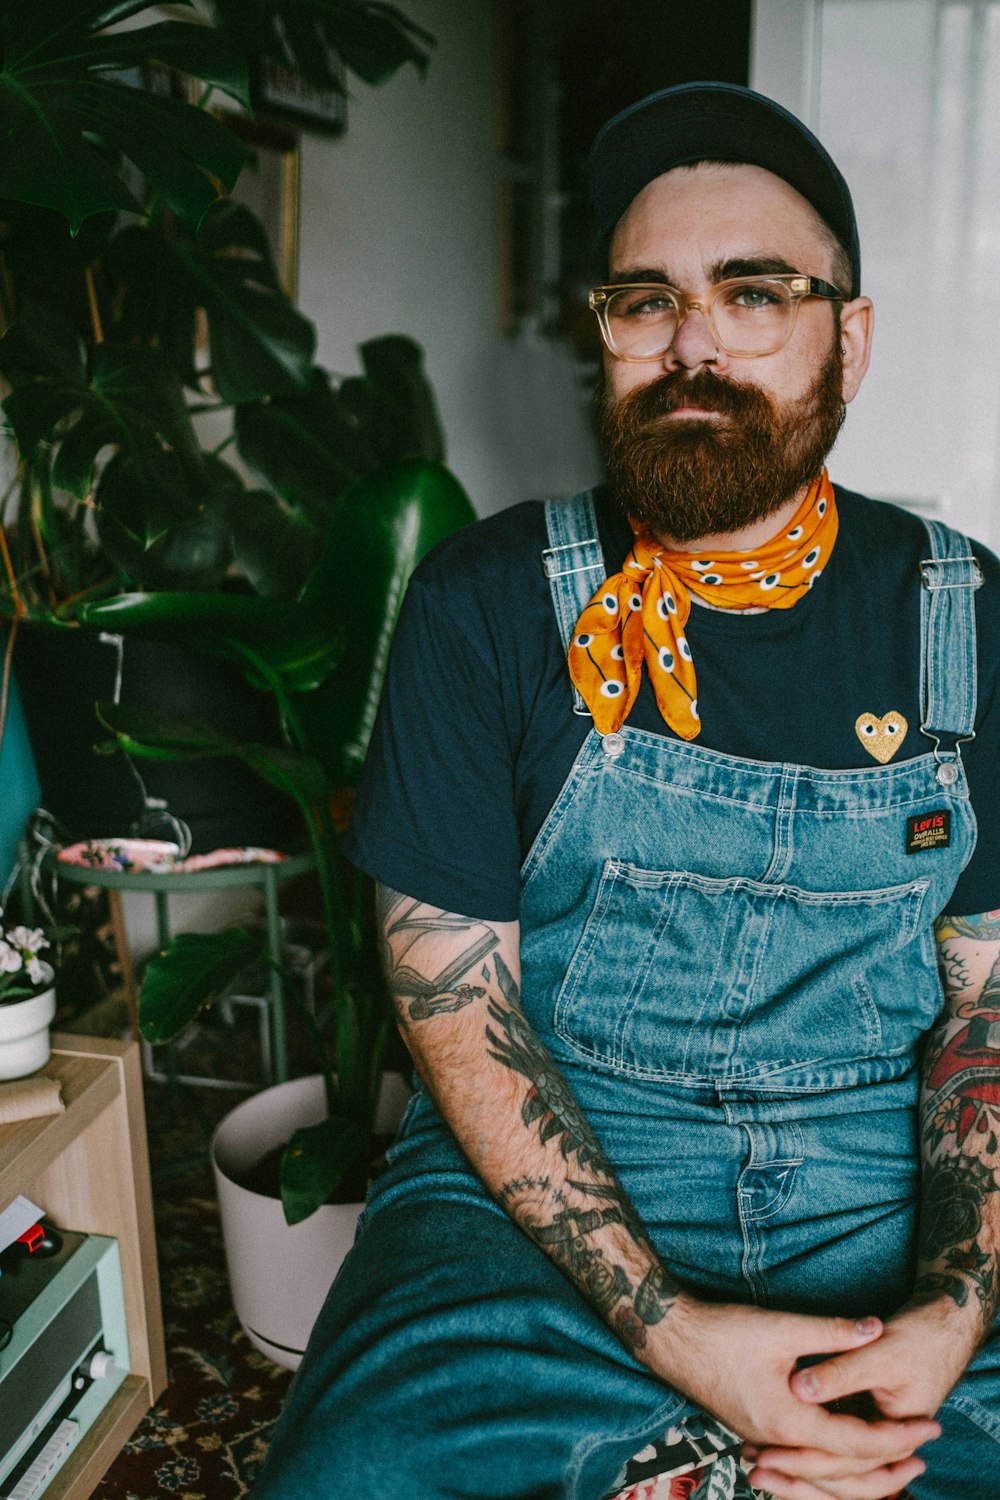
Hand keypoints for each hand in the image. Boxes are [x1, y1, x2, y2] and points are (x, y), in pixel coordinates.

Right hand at [643, 1298, 939, 1499]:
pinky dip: (830, 1458)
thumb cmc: (722, 1332)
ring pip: (821, 1469)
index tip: (929, 1427)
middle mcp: (778, 1442)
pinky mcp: (757, 1429)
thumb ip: (831, 1332)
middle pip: (842, 1472)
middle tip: (922, 1453)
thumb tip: (876, 1328)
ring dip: (859, 1465)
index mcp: (789, 1423)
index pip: (856, 1443)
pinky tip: (841, 1445)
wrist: (670, 1338)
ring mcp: (764, 1439)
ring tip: (891, 1455)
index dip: (896, 1437)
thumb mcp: (781, 1327)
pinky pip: (802, 1458)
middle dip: (885, 1465)